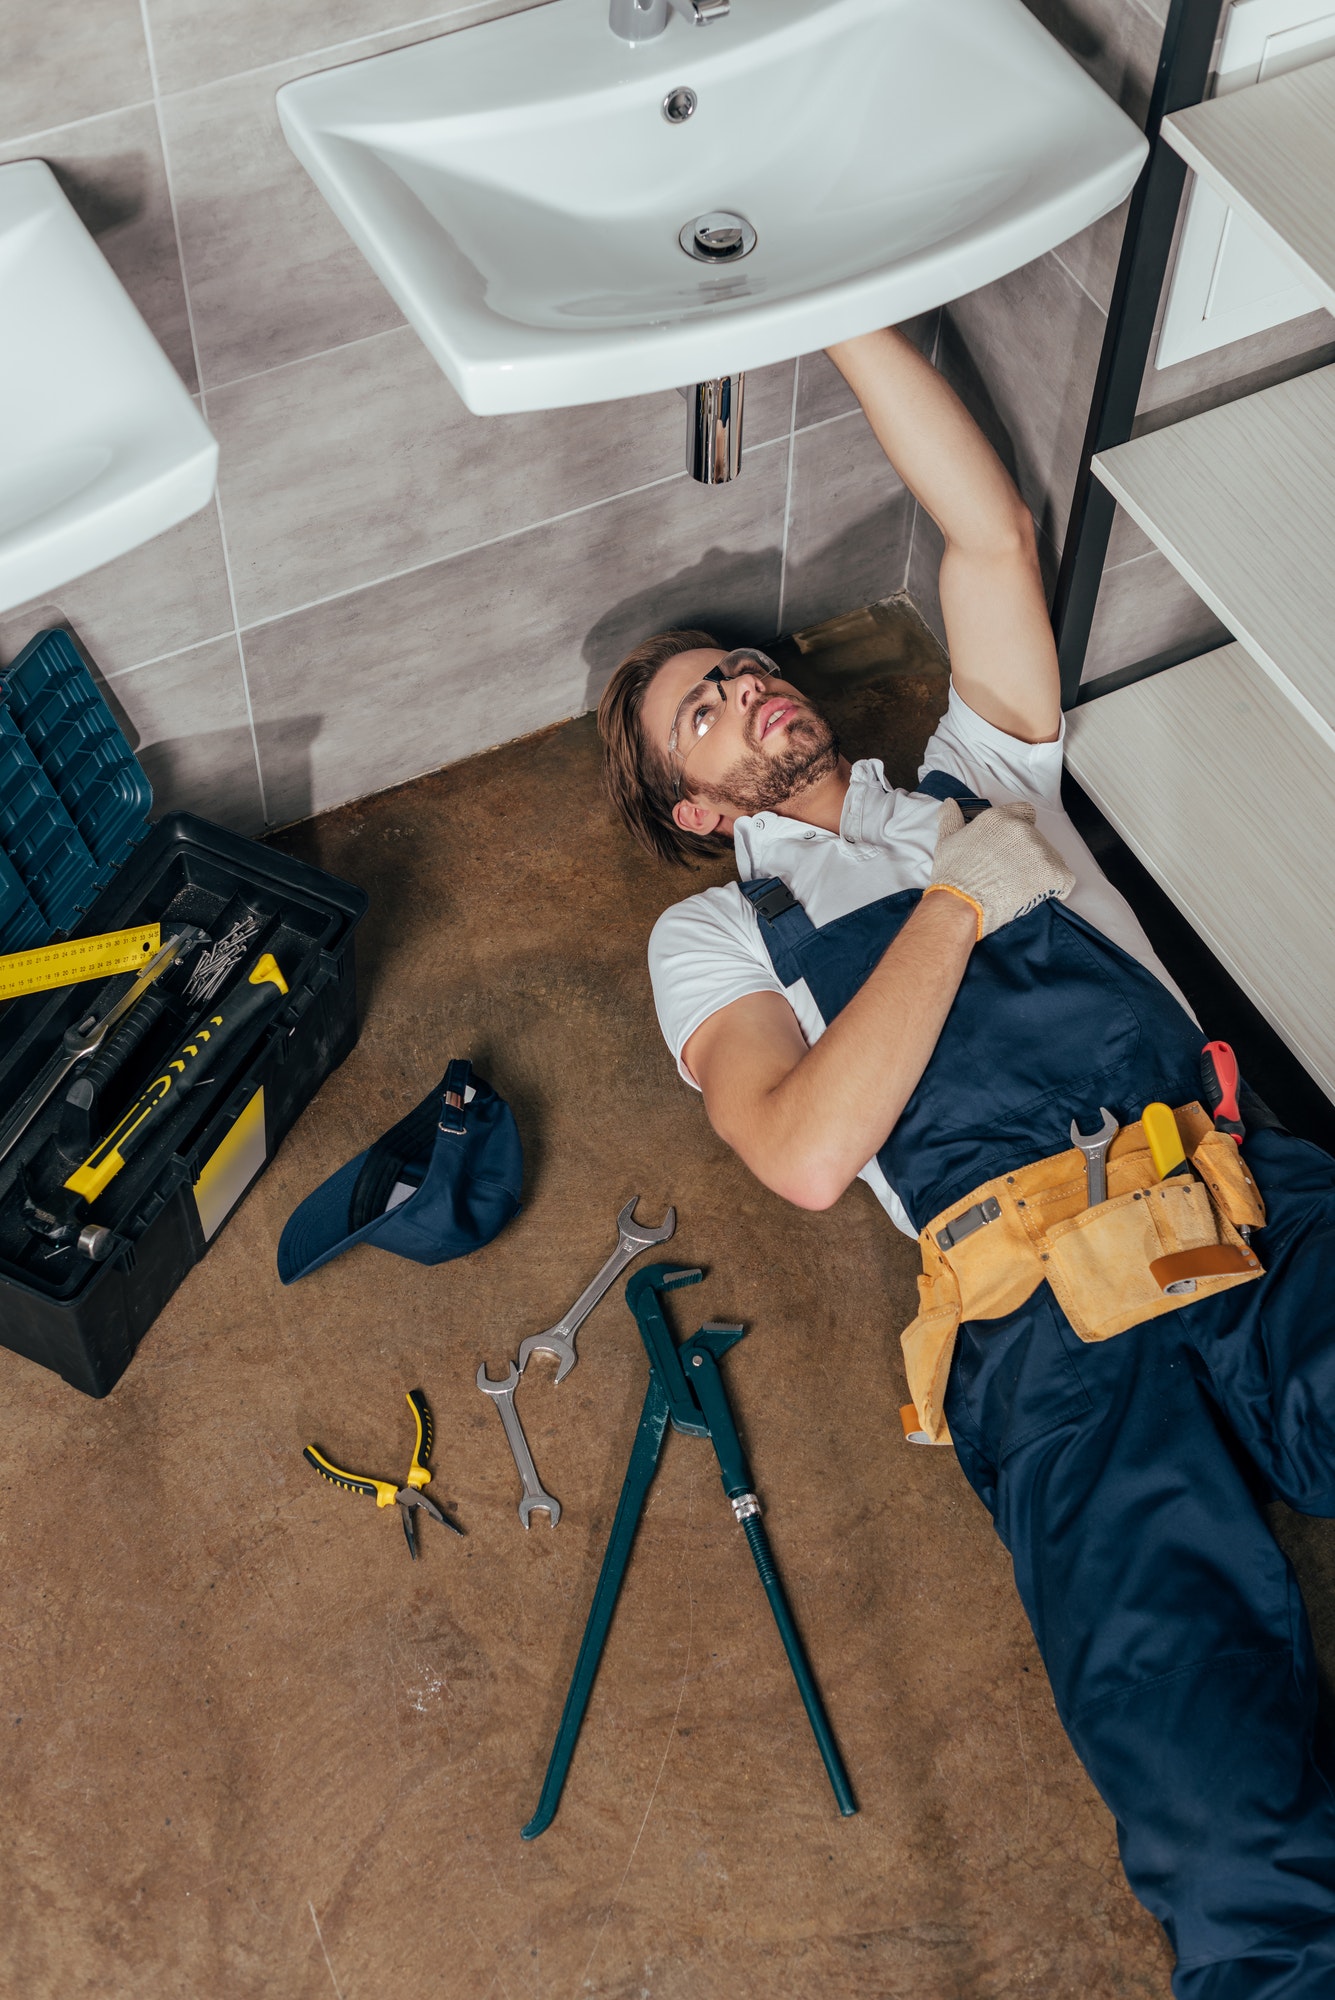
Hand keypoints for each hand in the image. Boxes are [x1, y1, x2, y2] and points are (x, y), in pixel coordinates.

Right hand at [923, 800, 1074, 938]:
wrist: (962, 905)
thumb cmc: (954, 876)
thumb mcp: (946, 841)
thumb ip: (951, 818)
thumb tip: (949, 804)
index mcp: (1000, 818)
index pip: (1026, 812)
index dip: (1020, 829)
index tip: (1013, 845)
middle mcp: (1023, 830)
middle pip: (1037, 838)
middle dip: (1027, 854)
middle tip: (1010, 873)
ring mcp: (1040, 851)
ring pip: (1051, 858)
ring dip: (1040, 871)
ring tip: (1020, 887)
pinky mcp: (1053, 874)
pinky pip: (1064, 880)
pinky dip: (1055, 888)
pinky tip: (1037, 895)